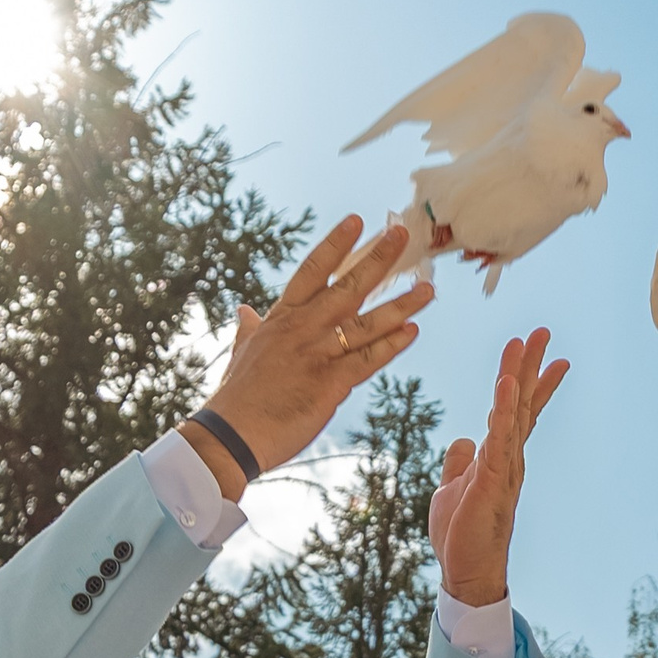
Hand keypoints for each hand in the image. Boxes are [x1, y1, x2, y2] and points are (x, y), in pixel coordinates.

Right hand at [184, 216, 434, 498]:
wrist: (230, 435)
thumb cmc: (236, 398)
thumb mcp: (242, 353)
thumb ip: (249, 329)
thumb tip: (244, 310)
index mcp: (281, 318)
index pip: (313, 271)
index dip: (336, 245)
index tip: (357, 221)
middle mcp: (302, 329)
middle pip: (347, 286)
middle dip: (378, 259)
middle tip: (402, 233)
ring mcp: (317, 354)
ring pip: (367, 322)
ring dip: (400, 304)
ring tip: (428, 288)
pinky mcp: (330, 384)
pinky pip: (368, 360)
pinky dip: (391, 345)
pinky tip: (412, 331)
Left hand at [430, 329, 569, 605]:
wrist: (467, 574)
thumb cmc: (462, 537)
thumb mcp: (453, 489)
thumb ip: (459, 462)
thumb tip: (461, 438)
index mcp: (500, 458)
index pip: (519, 412)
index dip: (530, 381)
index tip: (547, 353)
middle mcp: (509, 459)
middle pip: (522, 403)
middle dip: (531, 365)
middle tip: (542, 330)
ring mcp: (503, 469)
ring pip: (513, 414)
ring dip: (518, 377)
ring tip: (525, 344)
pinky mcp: (492, 481)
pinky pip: (499, 438)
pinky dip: (503, 409)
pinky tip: (506, 384)